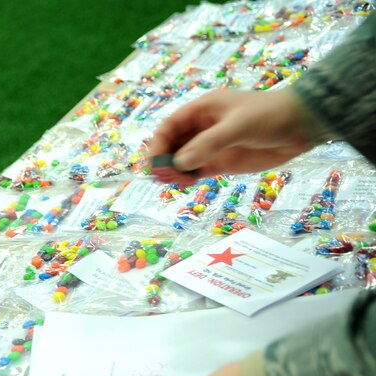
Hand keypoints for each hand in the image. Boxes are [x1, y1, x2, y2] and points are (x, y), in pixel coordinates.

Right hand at [147, 89, 314, 185]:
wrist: (303, 125)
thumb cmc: (270, 115)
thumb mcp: (238, 125)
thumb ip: (210, 144)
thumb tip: (180, 162)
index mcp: (202, 110)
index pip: (170, 126)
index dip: (158, 143)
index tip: (154, 162)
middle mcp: (202, 128)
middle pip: (172, 144)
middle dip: (163, 159)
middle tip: (160, 177)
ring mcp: (211, 146)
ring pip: (182, 159)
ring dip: (173, 171)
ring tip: (173, 182)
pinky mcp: (221, 161)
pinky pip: (196, 170)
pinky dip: (187, 178)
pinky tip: (185, 184)